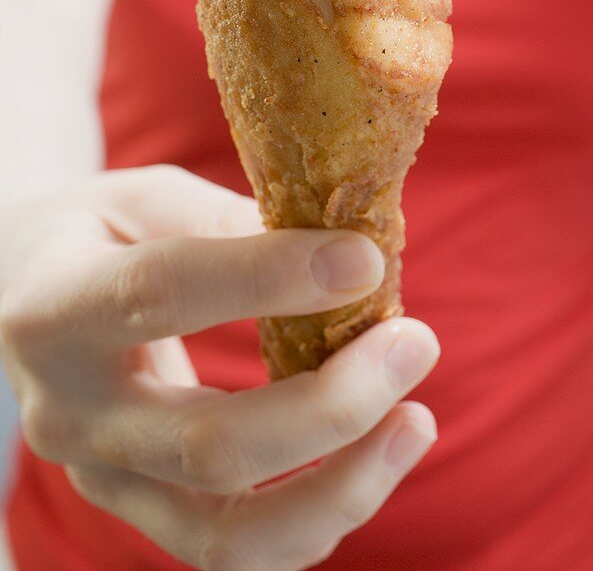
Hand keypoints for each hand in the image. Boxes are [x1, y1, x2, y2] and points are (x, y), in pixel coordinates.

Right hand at [0, 166, 438, 569]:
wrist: (22, 299)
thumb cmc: (97, 232)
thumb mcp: (146, 196)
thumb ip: (224, 219)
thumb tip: (340, 252)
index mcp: (60, 305)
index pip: (162, 294)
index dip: (268, 279)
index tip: (364, 262)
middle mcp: (71, 411)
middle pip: (210, 446)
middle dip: (333, 405)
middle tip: (415, 342)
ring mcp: (103, 477)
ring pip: (227, 533)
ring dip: (342, 487)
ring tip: (415, 421)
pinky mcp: (140, 509)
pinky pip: (236, 552)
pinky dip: (318, 517)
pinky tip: (373, 458)